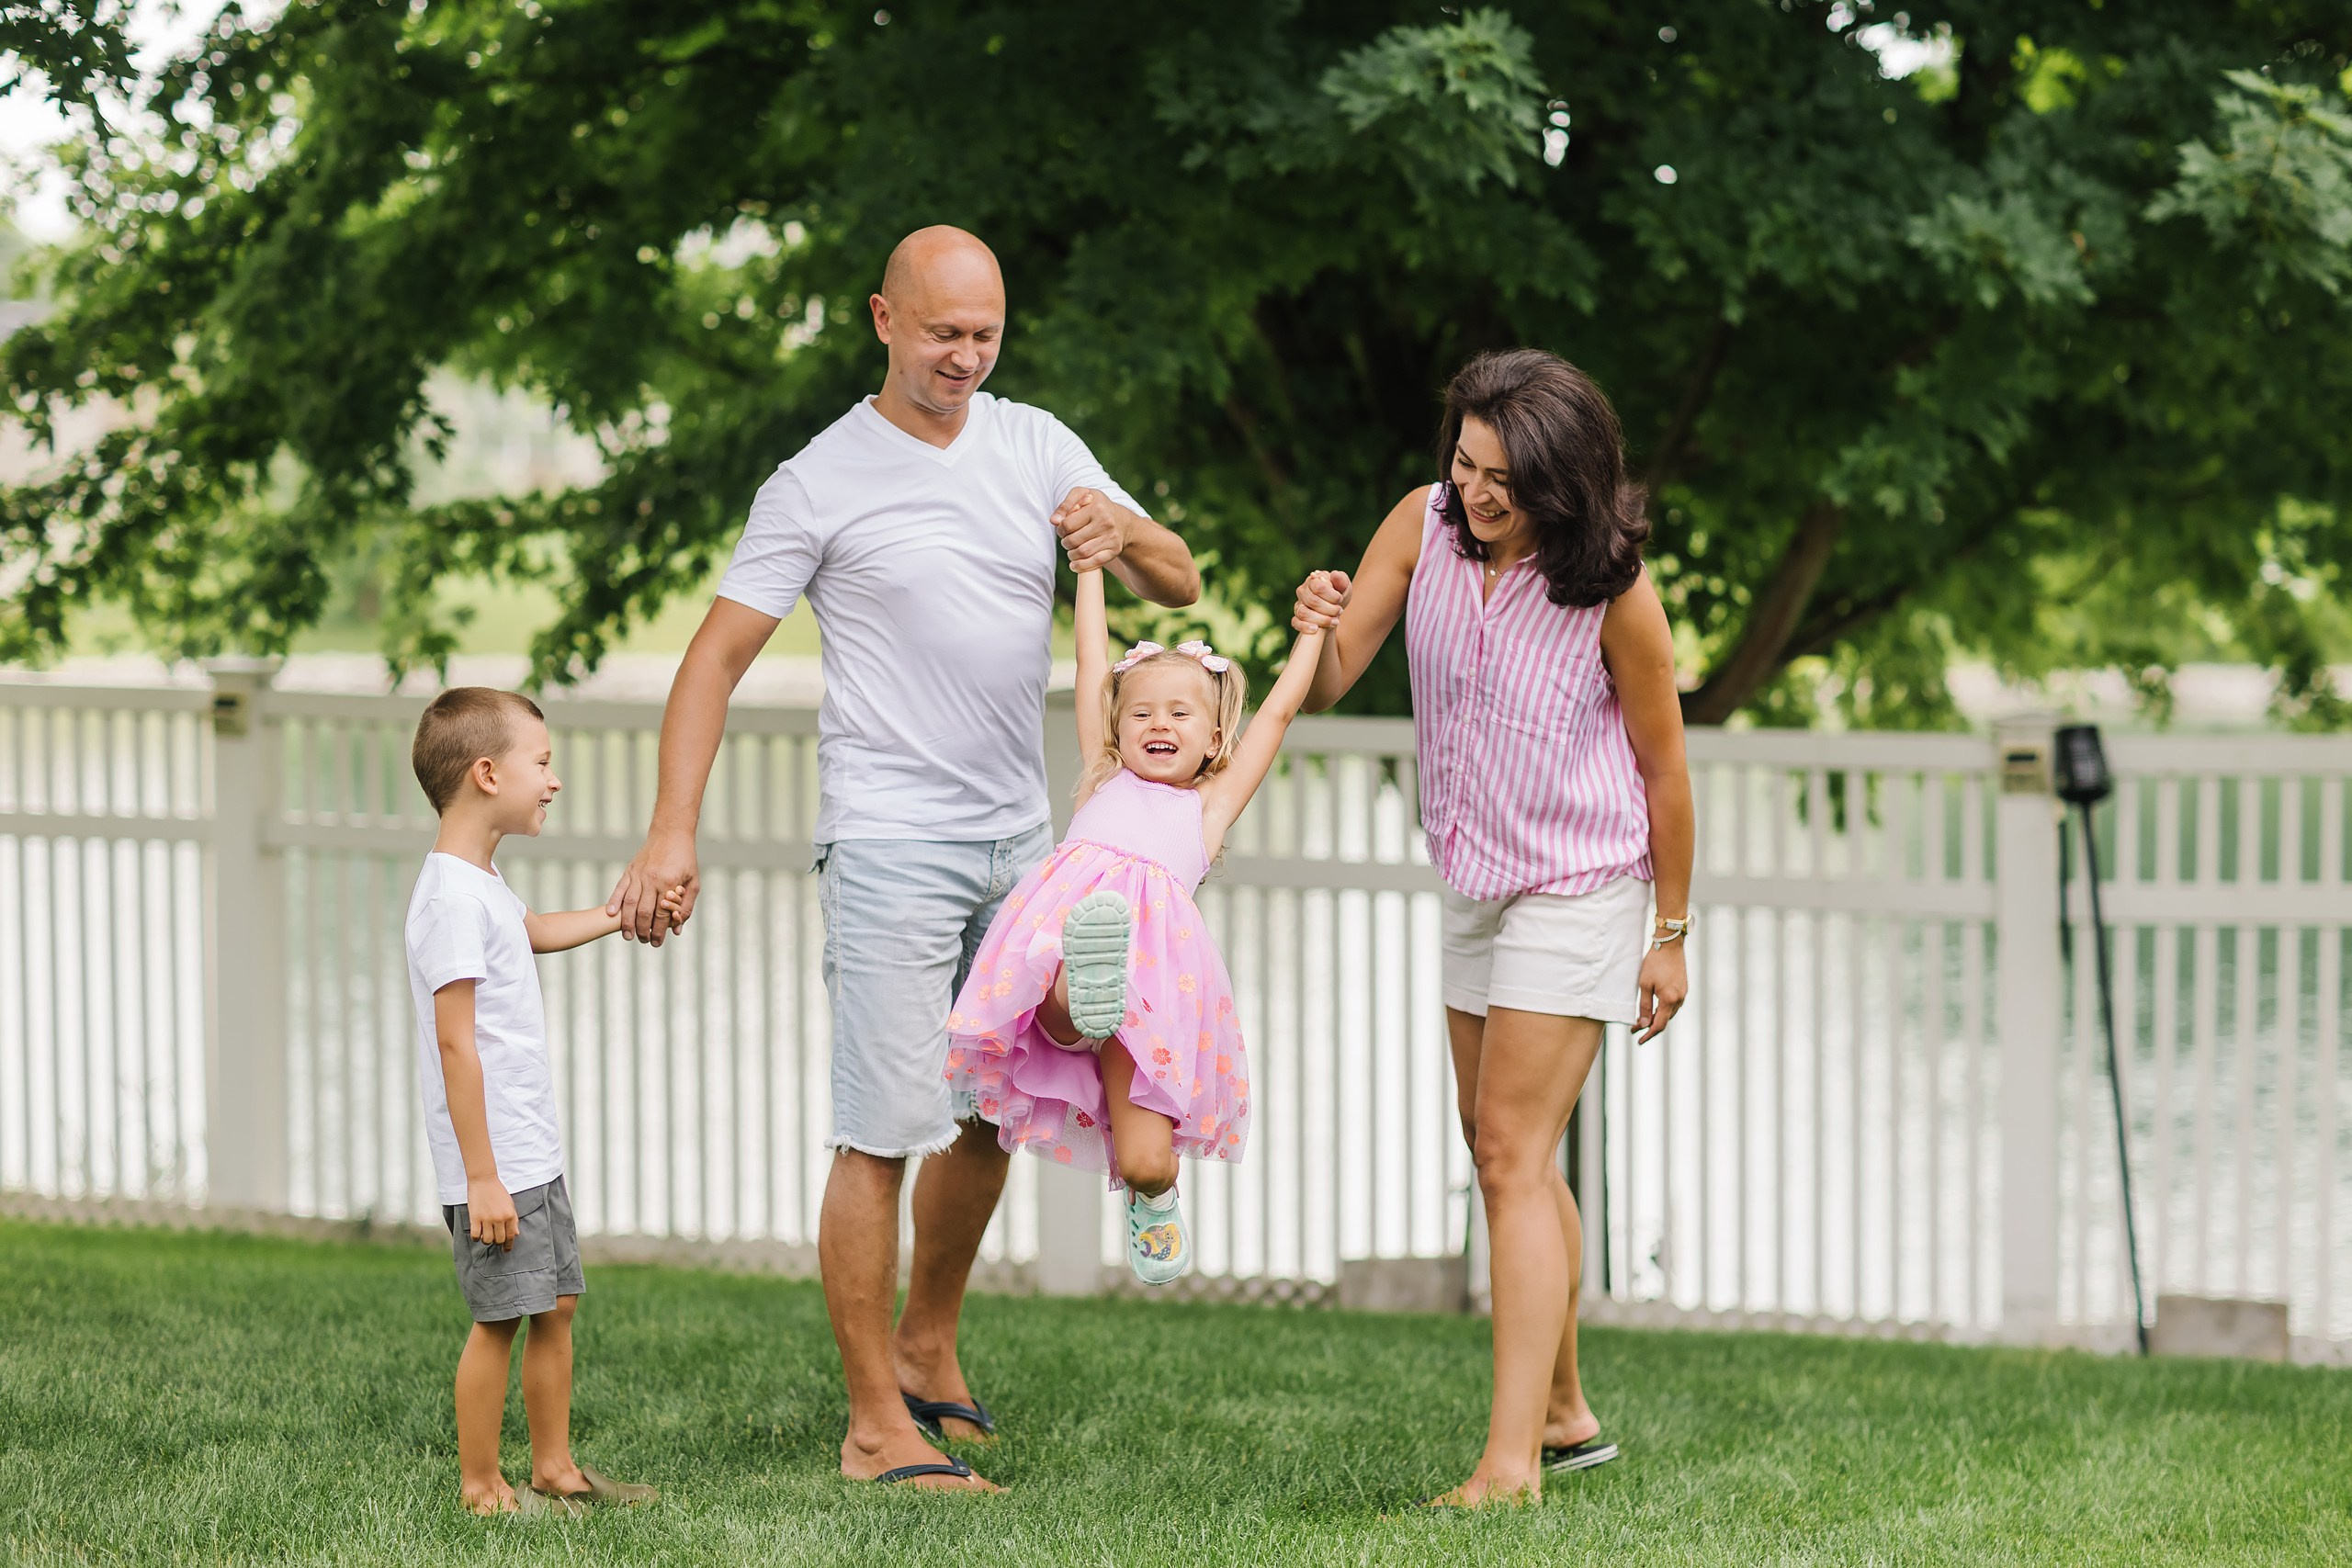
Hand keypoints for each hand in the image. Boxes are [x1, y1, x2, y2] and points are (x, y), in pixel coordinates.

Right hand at [467, 1176, 517, 1250]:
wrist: (484, 1180)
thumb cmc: (498, 1192)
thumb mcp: (510, 1204)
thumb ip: (513, 1219)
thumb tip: (516, 1234)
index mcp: (510, 1215)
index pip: (511, 1235)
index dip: (509, 1245)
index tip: (506, 1250)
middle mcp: (499, 1218)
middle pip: (499, 1240)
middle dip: (497, 1242)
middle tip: (494, 1239)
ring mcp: (487, 1218)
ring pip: (487, 1240)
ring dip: (486, 1241)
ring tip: (485, 1236)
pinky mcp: (475, 1217)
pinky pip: (475, 1235)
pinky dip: (476, 1238)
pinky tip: (477, 1234)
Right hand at [608, 831, 698, 945]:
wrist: (671, 834)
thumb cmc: (685, 860)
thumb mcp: (693, 882)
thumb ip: (686, 906)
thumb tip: (676, 930)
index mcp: (669, 883)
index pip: (662, 914)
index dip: (659, 931)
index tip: (657, 942)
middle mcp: (652, 879)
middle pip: (644, 912)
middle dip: (643, 930)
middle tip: (644, 941)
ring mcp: (638, 874)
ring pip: (630, 903)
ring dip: (627, 922)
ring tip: (628, 936)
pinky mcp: (630, 870)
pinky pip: (620, 888)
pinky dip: (615, 902)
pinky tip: (611, 915)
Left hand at [1052, 487, 1131, 573]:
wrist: (1123, 522)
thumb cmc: (1097, 507)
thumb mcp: (1082, 496)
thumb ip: (1066, 505)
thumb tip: (1054, 521)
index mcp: (1097, 507)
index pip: (1067, 524)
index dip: (1060, 529)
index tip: (1063, 529)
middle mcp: (1106, 522)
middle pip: (1073, 540)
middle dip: (1065, 542)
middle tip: (1067, 540)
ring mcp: (1111, 538)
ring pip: (1082, 553)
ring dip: (1071, 555)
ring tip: (1071, 550)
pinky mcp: (1114, 550)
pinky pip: (1094, 562)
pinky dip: (1080, 566)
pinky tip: (1074, 565)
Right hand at [1293, 569, 1350, 632]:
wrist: (1335, 610)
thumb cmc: (1339, 595)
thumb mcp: (1344, 587)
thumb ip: (1341, 580)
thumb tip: (1334, 574)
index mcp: (1313, 580)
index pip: (1318, 587)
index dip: (1331, 595)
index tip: (1340, 599)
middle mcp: (1302, 591)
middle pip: (1312, 601)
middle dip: (1329, 608)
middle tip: (1340, 611)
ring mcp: (1298, 605)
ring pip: (1303, 613)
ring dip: (1321, 619)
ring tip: (1335, 622)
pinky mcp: (1297, 618)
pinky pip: (1295, 623)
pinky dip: (1305, 627)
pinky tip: (1316, 629)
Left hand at [1634, 940, 1687, 1043]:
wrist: (1669, 945)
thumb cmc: (1654, 963)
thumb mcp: (1644, 984)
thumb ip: (1644, 1006)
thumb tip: (1643, 1024)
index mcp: (1669, 1000)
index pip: (1659, 1025)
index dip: (1648, 1035)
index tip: (1639, 1040)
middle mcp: (1679, 999)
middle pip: (1665, 1020)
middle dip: (1650, 1026)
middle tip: (1635, 1028)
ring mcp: (1683, 993)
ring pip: (1669, 1013)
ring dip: (1656, 1018)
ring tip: (1642, 1019)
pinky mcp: (1683, 988)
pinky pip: (1673, 1004)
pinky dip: (1662, 1009)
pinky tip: (1654, 1008)